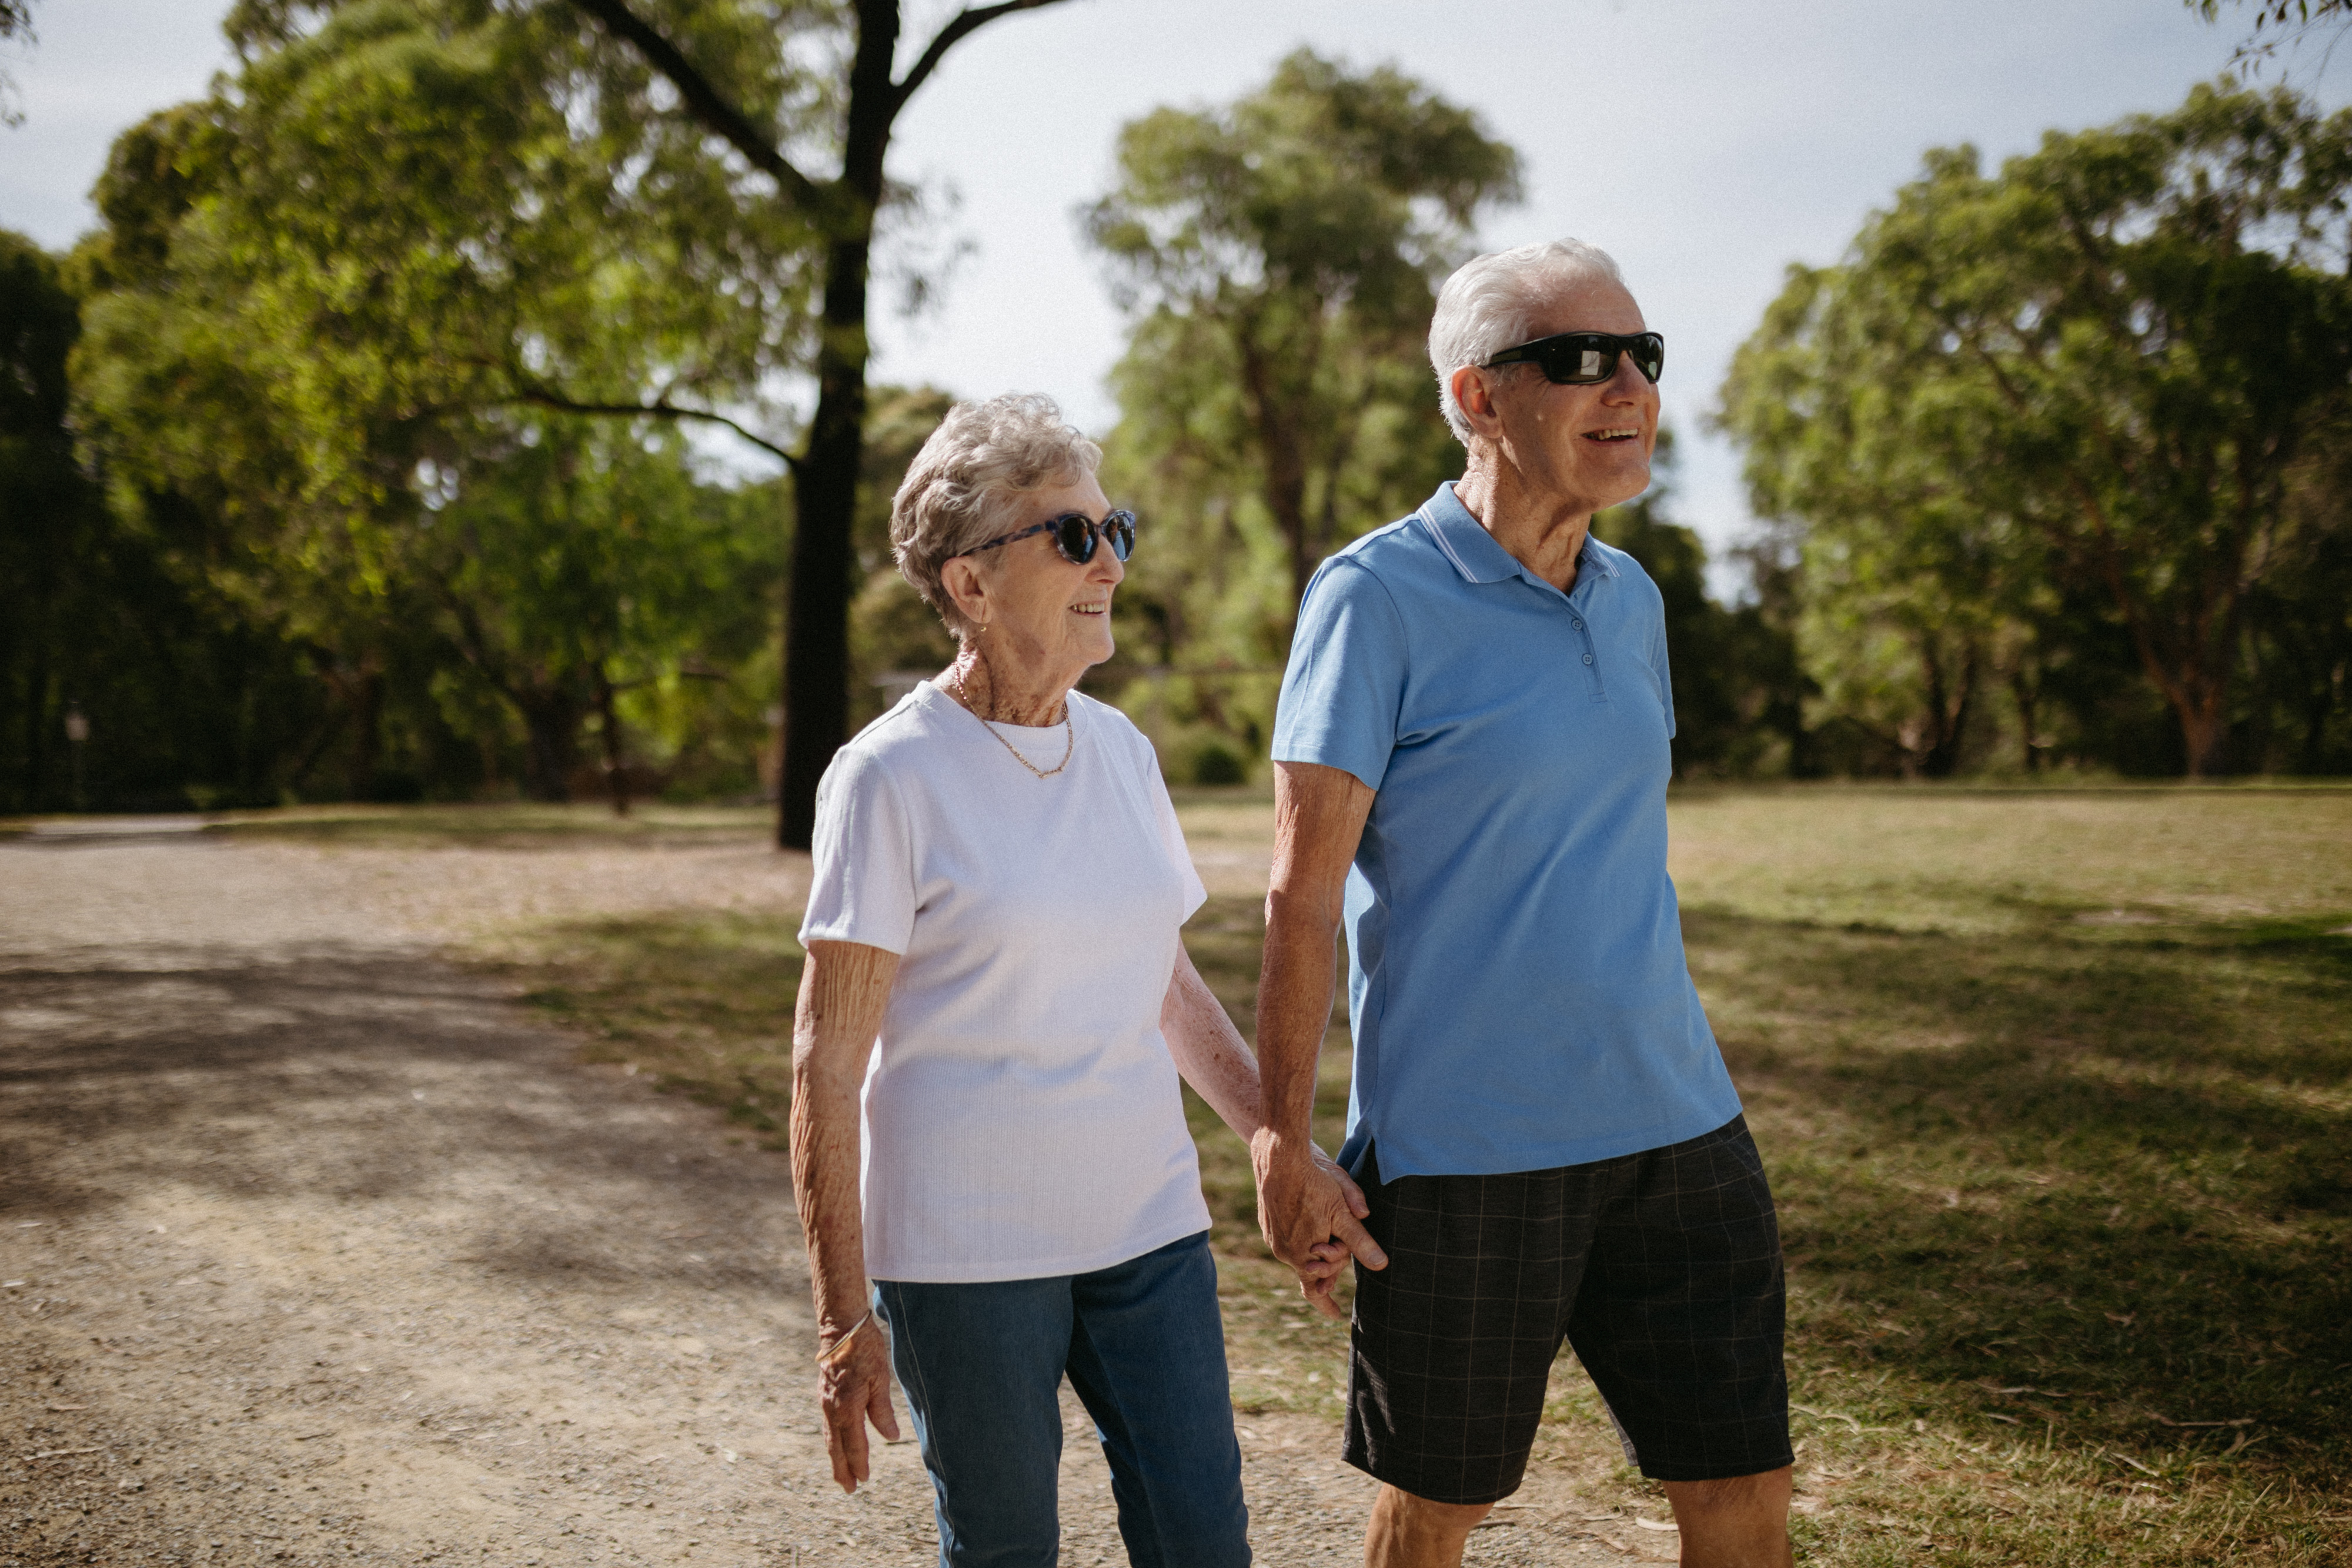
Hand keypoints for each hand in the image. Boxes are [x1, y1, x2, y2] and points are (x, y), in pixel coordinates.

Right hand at [816, 1322, 899, 1492]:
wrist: (841, 1327)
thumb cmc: (865, 1351)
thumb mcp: (880, 1380)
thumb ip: (883, 1411)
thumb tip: (891, 1438)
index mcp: (847, 1408)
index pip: (854, 1444)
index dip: (860, 1463)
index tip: (864, 1480)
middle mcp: (832, 1409)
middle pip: (836, 1447)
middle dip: (842, 1469)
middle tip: (848, 1489)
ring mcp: (825, 1402)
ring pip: (829, 1437)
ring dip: (835, 1457)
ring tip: (840, 1473)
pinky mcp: (823, 1394)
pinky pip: (827, 1424)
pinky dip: (831, 1440)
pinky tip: (836, 1444)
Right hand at [1254, 1135, 1387, 1320]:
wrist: (1279, 1157)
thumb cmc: (1313, 1183)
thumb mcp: (1343, 1213)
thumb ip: (1361, 1242)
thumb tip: (1381, 1266)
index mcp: (1301, 1255)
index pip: (1313, 1290)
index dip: (1326, 1304)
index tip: (1337, 1315)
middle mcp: (1283, 1251)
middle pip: (1312, 1267)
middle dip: (1330, 1263)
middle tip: (1343, 1249)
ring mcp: (1273, 1236)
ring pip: (1301, 1251)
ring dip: (1317, 1247)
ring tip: (1330, 1230)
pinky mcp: (1268, 1222)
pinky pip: (1290, 1238)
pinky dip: (1304, 1235)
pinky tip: (1312, 1215)